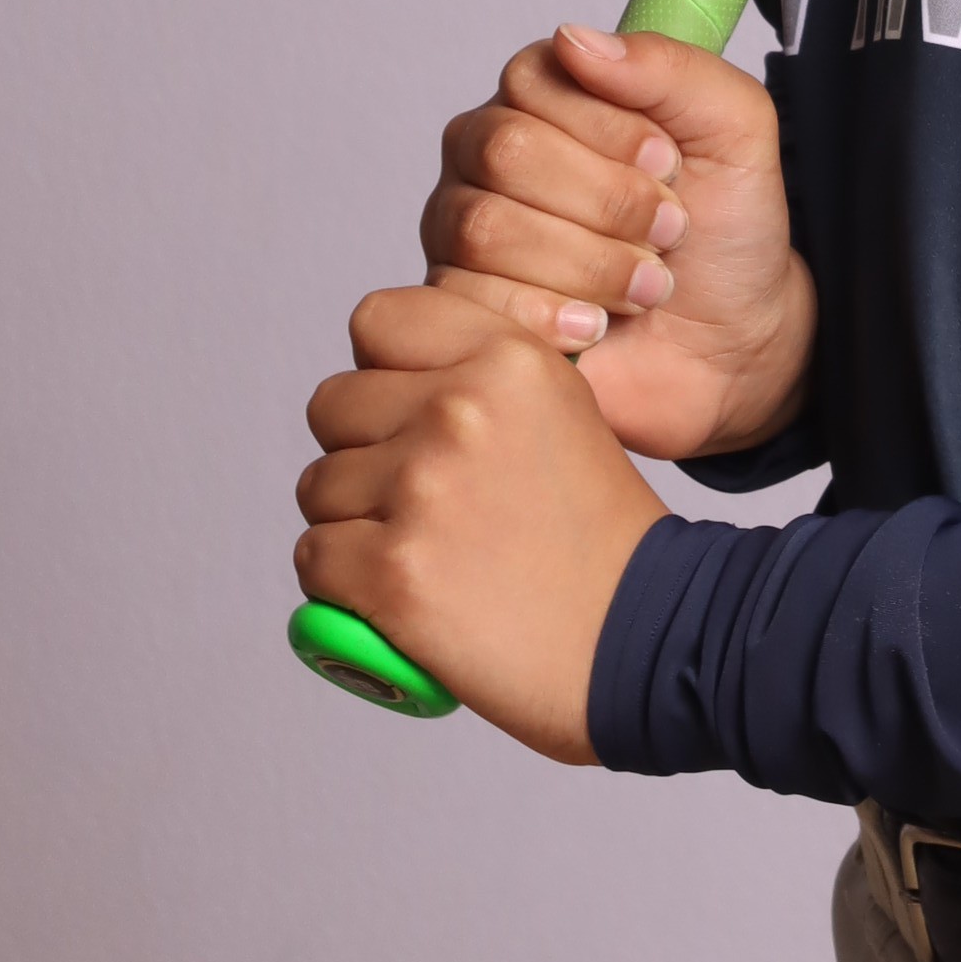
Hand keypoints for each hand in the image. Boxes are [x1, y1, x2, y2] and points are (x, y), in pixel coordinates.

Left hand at [296, 294, 665, 758]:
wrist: (646, 640)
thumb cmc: (602, 543)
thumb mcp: (564, 412)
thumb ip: (483, 380)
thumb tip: (392, 381)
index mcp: (509, 358)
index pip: (378, 321)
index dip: (382, 372)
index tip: (410, 414)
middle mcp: (461, 408)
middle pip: (334, 404)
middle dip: (361, 453)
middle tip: (419, 500)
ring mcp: (422, 488)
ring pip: (320, 487)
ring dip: (353, 525)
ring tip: (424, 554)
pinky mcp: (392, 570)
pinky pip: (314, 558)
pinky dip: (343, 587)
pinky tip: (401, 597)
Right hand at [421, 23, 815, 464]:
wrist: (733, 343)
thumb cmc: (727, 229)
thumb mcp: (734, 128)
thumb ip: (668, 67)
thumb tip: (574, 39)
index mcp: (545, 94)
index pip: (533, 82)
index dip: (610, 132)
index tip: (671, 165)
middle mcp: (488, 156)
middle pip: (504, 155)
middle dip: (609, 203)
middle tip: (668, 232)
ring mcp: (464, 232)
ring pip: (488, 230)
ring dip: (592, 266)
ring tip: (645, 285)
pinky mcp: (464, 308)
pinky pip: (473, 303)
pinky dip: (554, 319)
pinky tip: (597, 325)